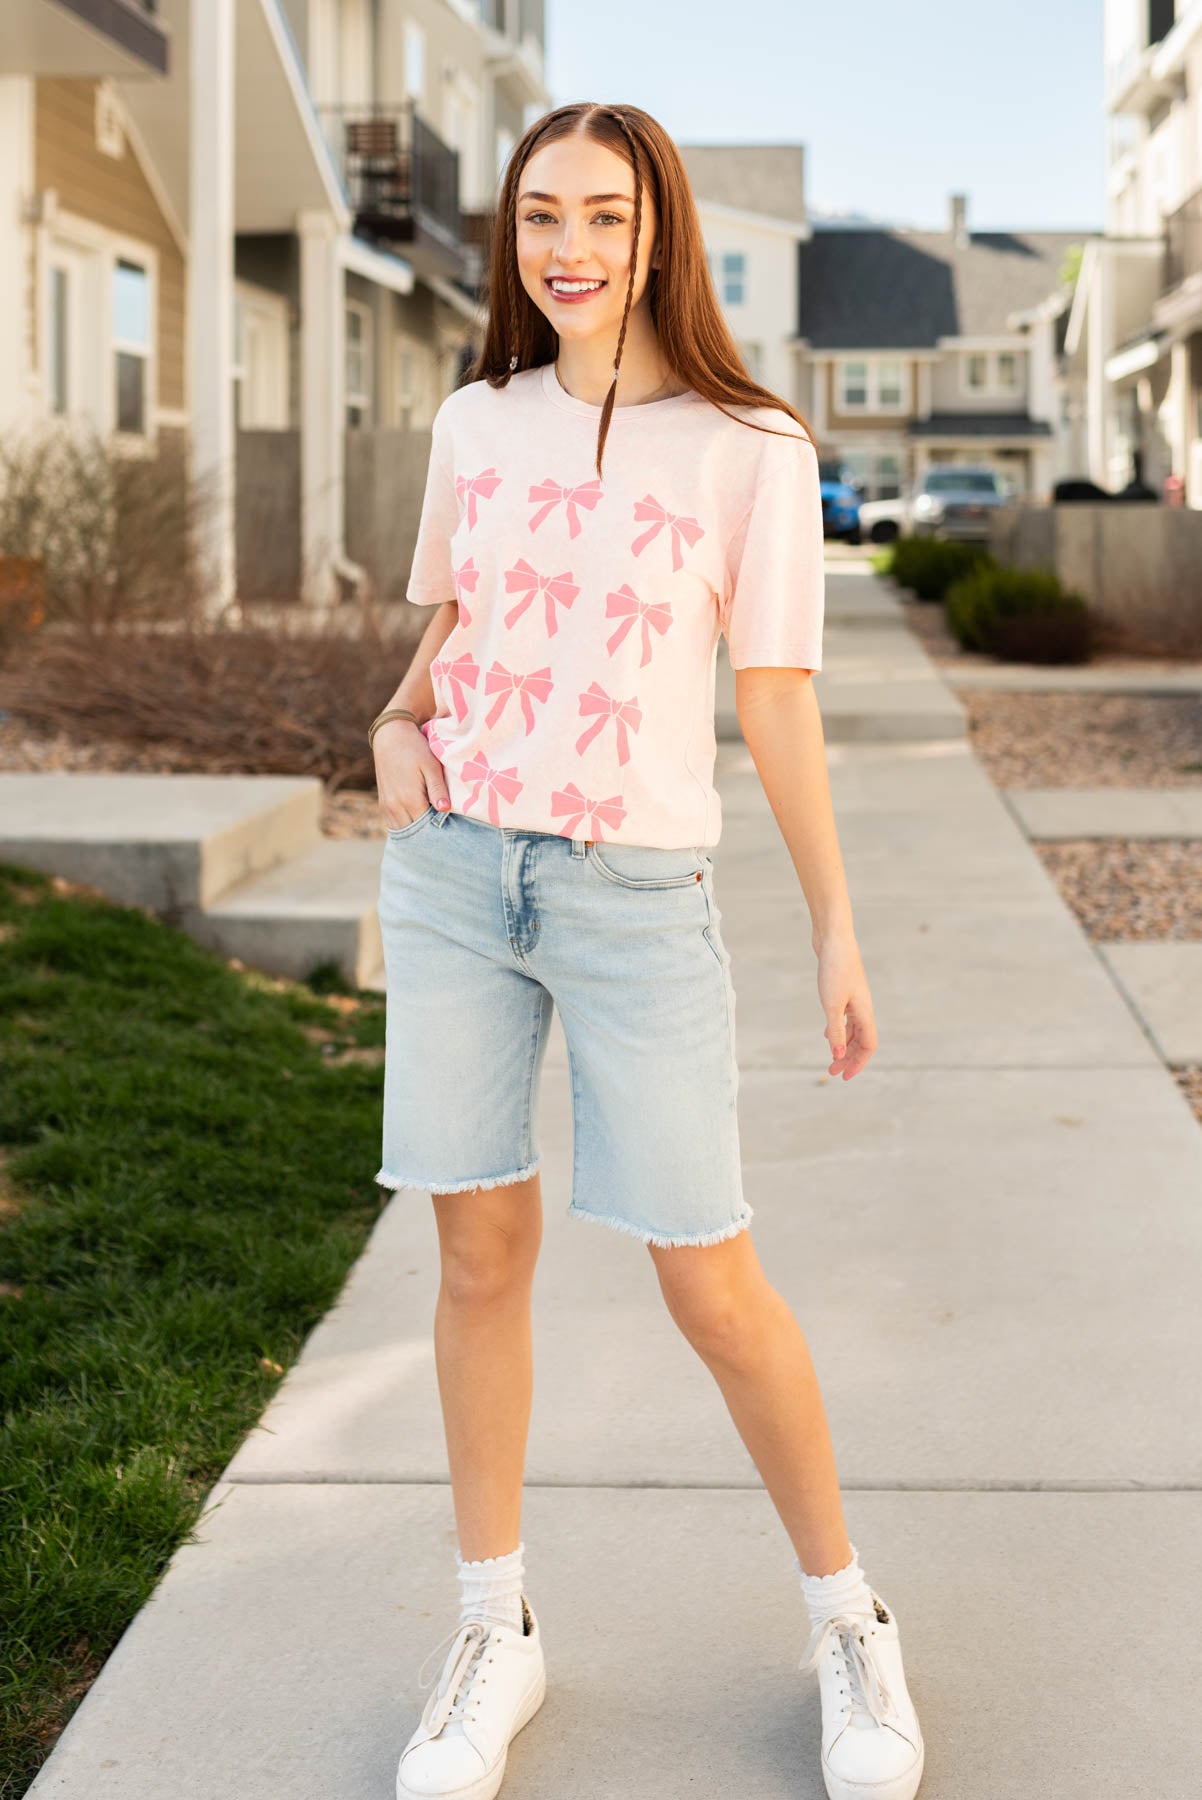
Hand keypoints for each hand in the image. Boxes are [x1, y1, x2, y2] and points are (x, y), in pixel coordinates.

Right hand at [373, 717, 449, 829]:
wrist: (390, 736)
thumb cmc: (415, 748)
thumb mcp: (431, 766)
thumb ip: (437, 788)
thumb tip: (445, 809)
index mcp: (409, 799)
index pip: (427, 827)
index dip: (440, 829)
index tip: (452, 831)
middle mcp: (395, 807)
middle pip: (415, 832)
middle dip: (429, 834)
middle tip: (444, 834)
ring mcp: (387, 807)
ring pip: (403, 831)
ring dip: (416, 832)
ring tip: (432, 829)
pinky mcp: (383, 804)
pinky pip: (395, 824)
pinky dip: (406, 826)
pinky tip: (419, 823)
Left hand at [816, 935, 877, 1079]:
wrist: (832, 939)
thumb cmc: (834, 969)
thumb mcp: (831, 1004)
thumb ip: (836, 1031)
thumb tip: (838, 1056)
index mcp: (864, 1012)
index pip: (868, 1045)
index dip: (858, 1063)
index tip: (844, 1076)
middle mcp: (862, 1007)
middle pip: (861, 1040)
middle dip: (849, 1058)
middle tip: (832, 1072)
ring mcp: (854, 999)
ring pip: (853, 1030)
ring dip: (843, 1045)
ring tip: (831, 1058)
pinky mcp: (843, 991)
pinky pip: (845, 1018)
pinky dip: (838, 1030)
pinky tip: (827, 1035)